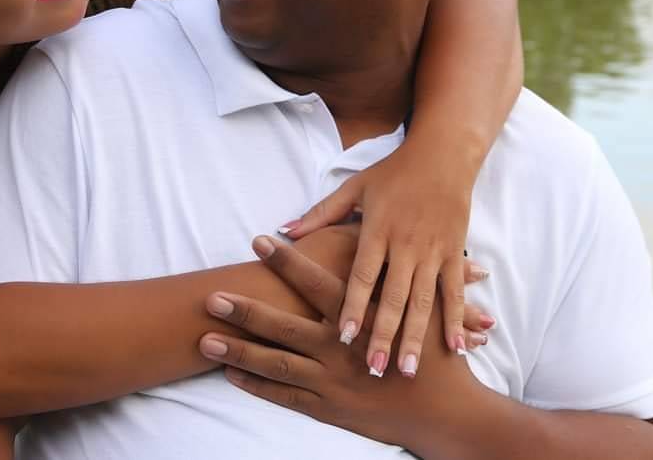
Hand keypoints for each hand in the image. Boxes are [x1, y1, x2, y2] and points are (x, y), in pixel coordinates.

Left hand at [199, 236, 477, 448]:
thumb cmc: (434, 347)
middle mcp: (344, 349)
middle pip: (286, 327)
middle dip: (247, 312)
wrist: (447, 411)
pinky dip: (259, 387)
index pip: (318, 282)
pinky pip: (288, 398)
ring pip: (278, 365)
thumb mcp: (415, 302)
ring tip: (205, 341)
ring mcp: (334, 382)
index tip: (260, 241)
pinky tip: (232, 374)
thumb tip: (364, 240)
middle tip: (212, 298)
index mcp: (364, 316)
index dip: (287, 261)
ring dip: (239, 353)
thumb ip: (388, 274)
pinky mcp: (332, 409)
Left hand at [279, 144, 474, 374]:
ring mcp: (434, 251)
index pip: (362, 275)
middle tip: (373, 370)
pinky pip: (455, 292)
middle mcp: (406, 244)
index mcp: (377, 230)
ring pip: (425, 301)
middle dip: (384, 335)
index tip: (344, 338)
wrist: (443, 155)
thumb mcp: (354, 188)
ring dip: (418, 337)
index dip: (354, 306)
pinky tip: (456, 347)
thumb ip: (320, 214)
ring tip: (409, 371)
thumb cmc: (393, 173)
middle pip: (393, 297)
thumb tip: (282, 230)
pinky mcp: (455, 254)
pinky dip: (459, 319)